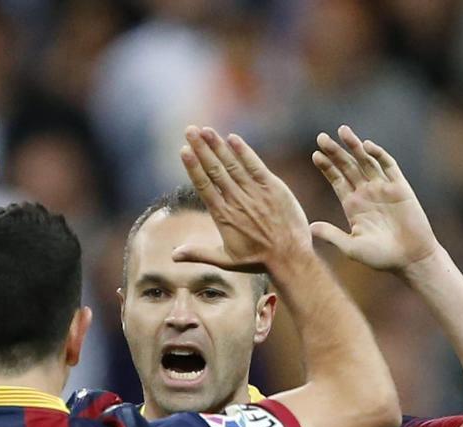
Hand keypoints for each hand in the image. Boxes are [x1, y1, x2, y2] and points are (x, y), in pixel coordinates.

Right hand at [172, 126, 312, 273]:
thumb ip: (198, 254)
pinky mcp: (273, 188)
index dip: (193, 167)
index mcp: (222, 216)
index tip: (183, 150)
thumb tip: (173, 256)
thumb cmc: (257, 260)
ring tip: (205, 130)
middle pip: (214, 169)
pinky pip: (255, 166)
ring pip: (232, 164)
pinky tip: (232, 138)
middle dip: (201, 148)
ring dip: (218, 145)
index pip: (203, 186)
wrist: (289, 257)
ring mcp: (255, 193)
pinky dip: (244, 152)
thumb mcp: (225, 260)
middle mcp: (236, 201)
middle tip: (189, 130)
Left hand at [310, 126, 439, 271]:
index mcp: (352, 205)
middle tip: (321, 137)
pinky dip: (379, 155)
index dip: (326, 167)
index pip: (336, 180)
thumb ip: (332, 235)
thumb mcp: (352, 247)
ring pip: (366, 161)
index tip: (315, 155)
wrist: (411, 259)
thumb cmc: (381, 257)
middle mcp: (366, 193)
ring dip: (354, 146)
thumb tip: (310, 227)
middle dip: (335, 152)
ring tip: (342, 131)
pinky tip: (367, 146)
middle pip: (348, 167)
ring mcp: (383, 188)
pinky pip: (389, 166)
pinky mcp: (400, 188)